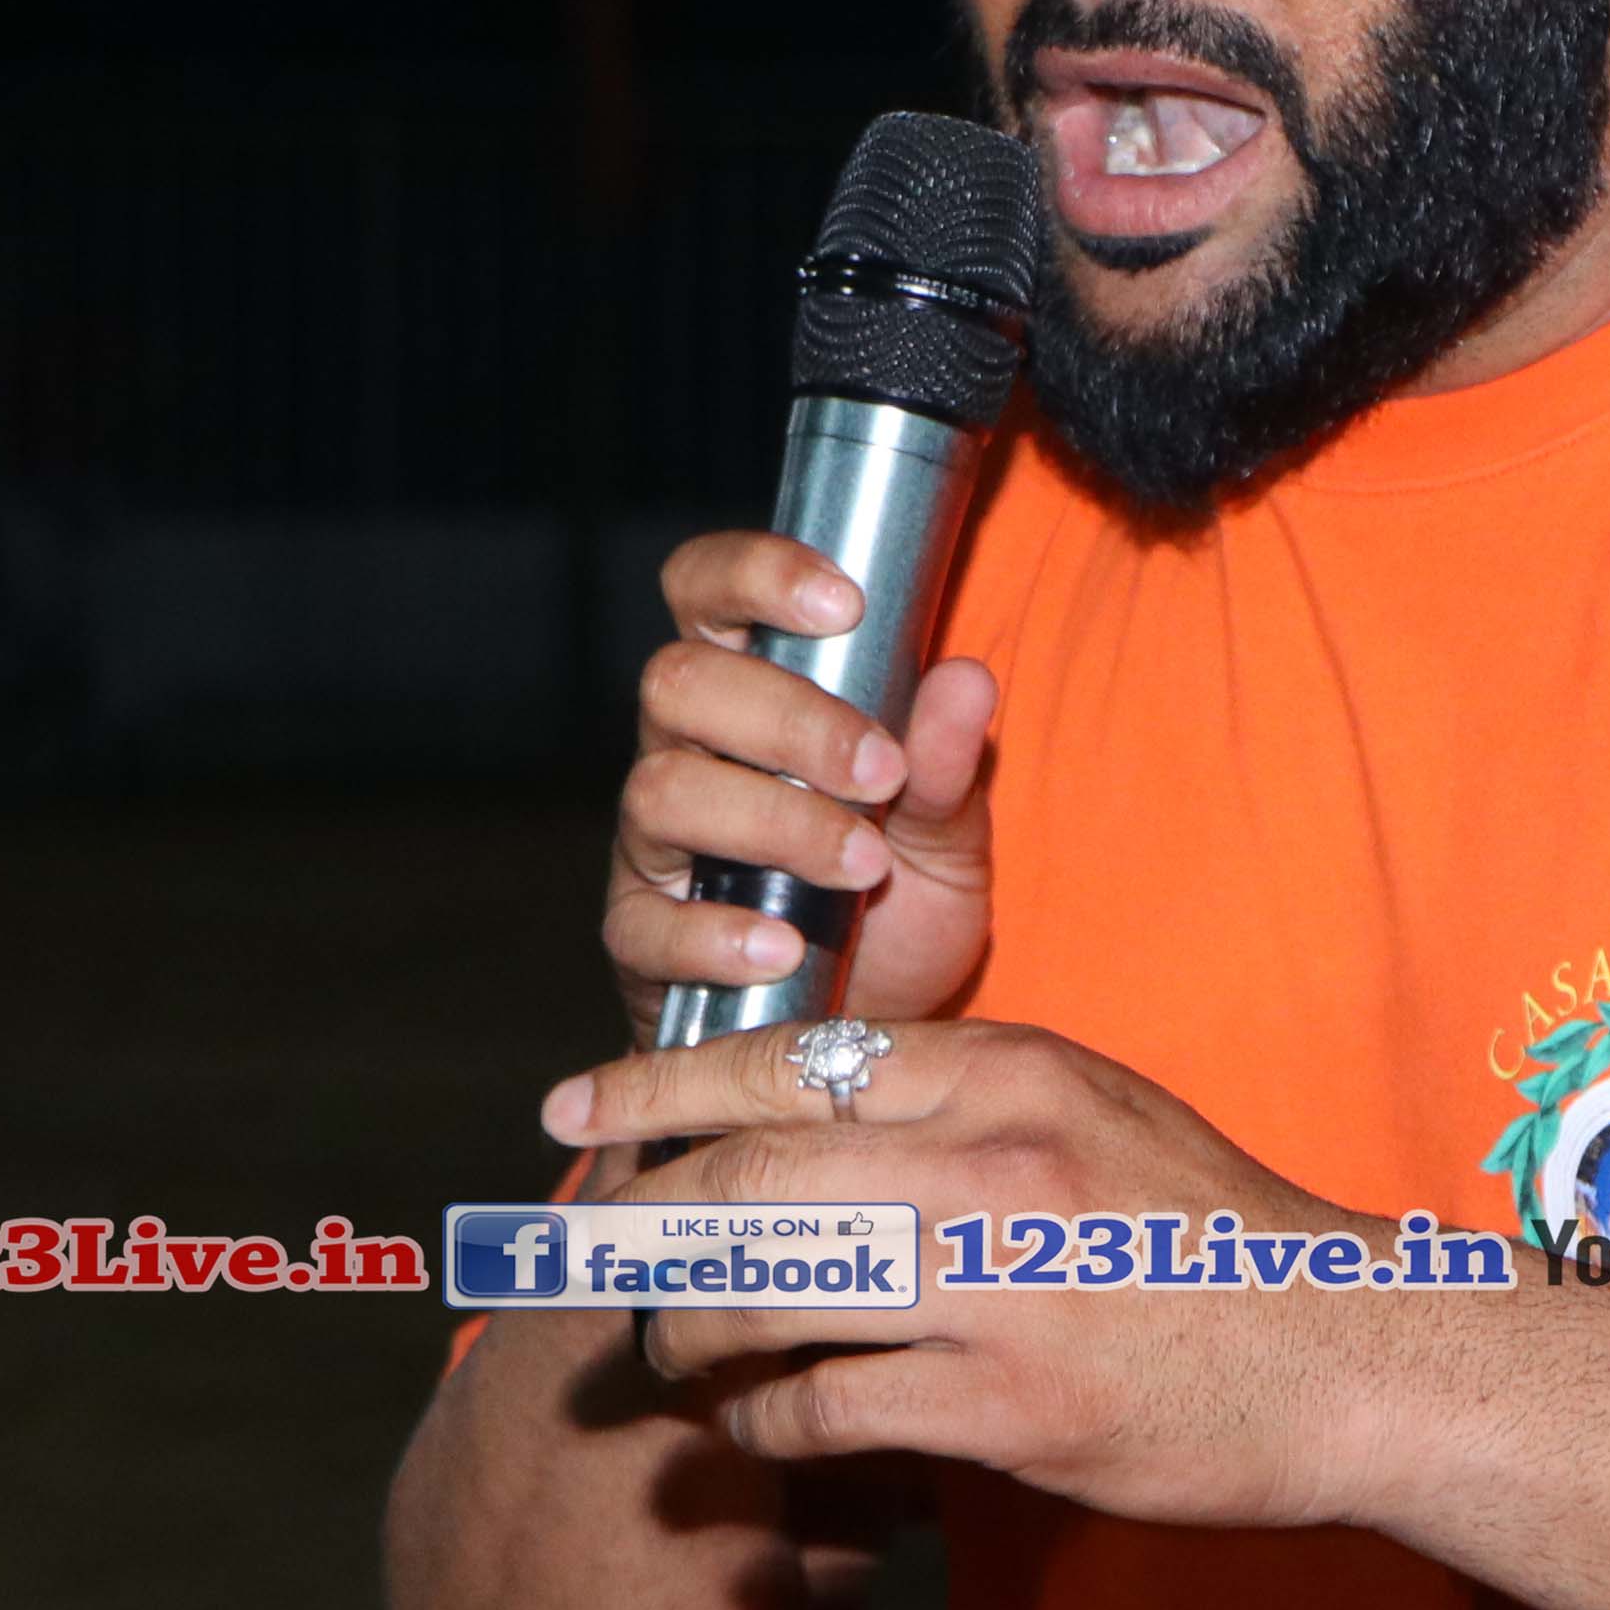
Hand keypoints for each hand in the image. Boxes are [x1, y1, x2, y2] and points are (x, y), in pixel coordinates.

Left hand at [540, 1016, 1446, 1532]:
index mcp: (1011, 1073)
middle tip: (583, 1251)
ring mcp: (999, 1290)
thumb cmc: (1210, 1238)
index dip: (660, 1087)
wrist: (1349, 1360)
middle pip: (749, 1177)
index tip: (579, 1111)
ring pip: (765, 1296)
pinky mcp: (1007, 1410)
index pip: (790, 1059)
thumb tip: (805, 1109)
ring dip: (685, 1331)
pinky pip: (824, 1409)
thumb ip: (962, 1098)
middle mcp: (995, 1166)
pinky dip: (765, 1423)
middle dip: (640, 1221)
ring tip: (662, 1349)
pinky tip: (758, 1428)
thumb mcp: (1096, 1112)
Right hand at [608, 532, 1003, 1038]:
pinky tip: (786, 947)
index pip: (706, 589)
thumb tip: (969, 678)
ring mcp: (653, 844)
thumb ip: (952, 763)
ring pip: (661, 791)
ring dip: (773, 822)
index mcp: (747, 691)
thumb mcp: (948, 836)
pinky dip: (719, 935)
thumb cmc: (894, 906)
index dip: (756, 574)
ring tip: (863, 867)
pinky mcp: (640, 937)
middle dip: (789, 720)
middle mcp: (682, 750)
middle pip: (680, 683)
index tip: (845, 604)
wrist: (861, 1036)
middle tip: (883, 773)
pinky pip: (646, 925)